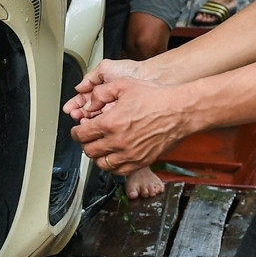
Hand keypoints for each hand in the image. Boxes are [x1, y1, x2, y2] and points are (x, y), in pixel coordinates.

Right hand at [64, 58, 156, 119]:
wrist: (153, 78)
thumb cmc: (133, 71)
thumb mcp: (106, 68)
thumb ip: (91, 77)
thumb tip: (78, 88)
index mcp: (102, 92)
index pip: (84, 102)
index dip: (75, 106)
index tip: (69, 110)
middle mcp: (108, 104)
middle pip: (88, 114)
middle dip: (79, 116)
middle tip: (76, 116)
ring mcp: (116, 113)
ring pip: (97, 122)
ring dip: (88, 123)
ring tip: (84, 120)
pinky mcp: (124, 122)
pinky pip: (109, 127)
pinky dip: (102, 128)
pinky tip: (97, 126)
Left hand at [69, 75, 190, 174]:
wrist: (180, 111)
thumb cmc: (156, 98)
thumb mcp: (124, 85)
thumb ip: (101, 93)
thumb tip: (90, 102)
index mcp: (110, 123)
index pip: (81, 134)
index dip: (75, 132)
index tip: (78, 131)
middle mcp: (118, 142)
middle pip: (89, 151)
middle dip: (85, 144)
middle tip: (88, 139)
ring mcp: (130, 154)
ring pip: (102, 164)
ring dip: (98, 157)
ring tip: (100, 148)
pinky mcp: (141, 162)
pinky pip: (119, 171)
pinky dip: (113, 166)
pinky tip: (114, 157)